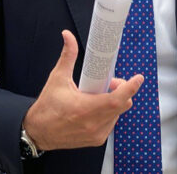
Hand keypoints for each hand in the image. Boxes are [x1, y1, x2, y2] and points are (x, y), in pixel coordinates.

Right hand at [22, 30, 142, 150]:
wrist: (38, 131)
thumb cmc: (47, 106)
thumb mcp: (58, 78)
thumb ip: (68, 55)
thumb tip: (68, 36)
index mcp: (85, 108)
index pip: (116, 99)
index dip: (130, 88)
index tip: (138, 78)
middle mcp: (93, 124)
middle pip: (122, 105)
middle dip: (122, 91)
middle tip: (110, 82)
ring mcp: (96, 134)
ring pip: (118, 114)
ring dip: (115, 102)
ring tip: (100, 94)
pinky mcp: (96, 140)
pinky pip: (111, 123)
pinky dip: (109, 113)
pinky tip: (97, 107)